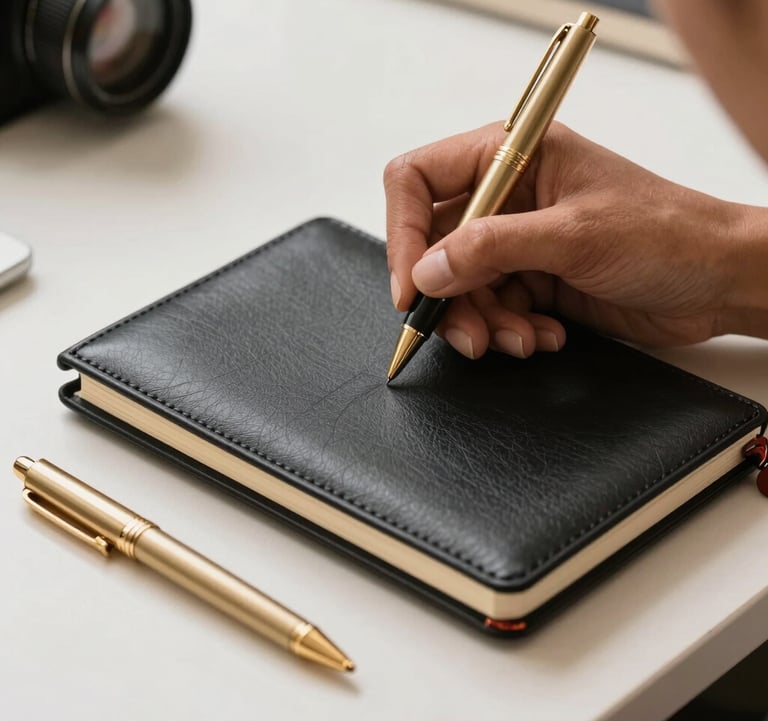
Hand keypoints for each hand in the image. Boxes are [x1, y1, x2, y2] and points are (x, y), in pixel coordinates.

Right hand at [384, 121, 766, 358]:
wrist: (718, 280)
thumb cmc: (667, 233)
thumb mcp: (574, 235)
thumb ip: (492, 248)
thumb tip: (427, 270)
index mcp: (511, 156)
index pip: (419, 181)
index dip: (404, 234)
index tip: (411, 287)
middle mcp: (507, 196)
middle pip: (435, 246)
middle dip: (449, 296)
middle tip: (469, 335)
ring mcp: (519, 240)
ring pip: (461, 287)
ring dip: (483, 322)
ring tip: (520, 339)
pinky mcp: (533, 278)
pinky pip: (493, 309)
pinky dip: (509, 330)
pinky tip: (543, 334)